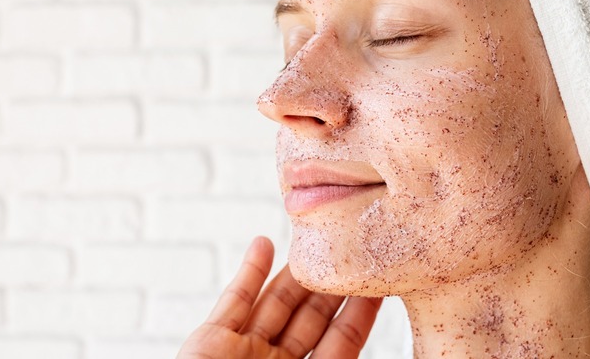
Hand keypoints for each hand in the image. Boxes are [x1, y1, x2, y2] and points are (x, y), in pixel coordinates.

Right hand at [178, 236, 381, 358]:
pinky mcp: (211, 341)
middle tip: (350, 251)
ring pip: (275, 304)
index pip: (341, 345)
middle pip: (311, 319)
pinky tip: (264, 244)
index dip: (359, 314)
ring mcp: (242, 352)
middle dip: (330, 287)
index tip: (378, 283)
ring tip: (316, 242)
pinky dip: (249, 271)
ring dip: (295, 273)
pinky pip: (234, 300)